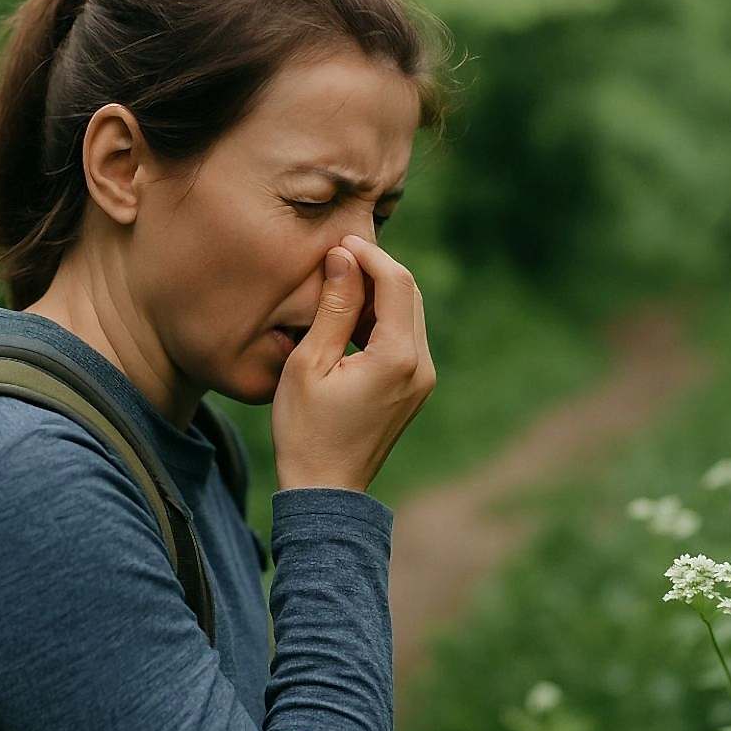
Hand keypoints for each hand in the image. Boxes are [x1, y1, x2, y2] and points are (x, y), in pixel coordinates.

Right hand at [271, 234, 435, 492]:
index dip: (369, 254)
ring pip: (410, 313)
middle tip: (337, 258)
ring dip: (379, 293)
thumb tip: (343, 257)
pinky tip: (350, 318)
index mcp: (398, 358)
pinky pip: (406, 337)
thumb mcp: (310, 364)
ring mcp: (423, 379)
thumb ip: (333, 307)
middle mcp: (421, 366)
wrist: (325, 489)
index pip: (396, 282)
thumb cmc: (306, 430)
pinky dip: (383, 318)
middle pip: (409, 294)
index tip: (339, 241)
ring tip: (337, 285)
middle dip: (376, 269)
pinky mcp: (416, 388)